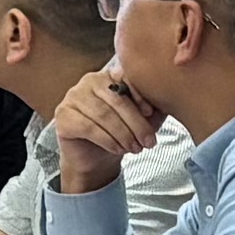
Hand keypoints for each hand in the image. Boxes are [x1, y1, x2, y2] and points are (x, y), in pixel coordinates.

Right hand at [48, 71, 147, 196]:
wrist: (97, 158)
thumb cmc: (122, 133)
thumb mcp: (144, 119)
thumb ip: (156, 105)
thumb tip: (171, 97)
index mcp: (109, 75)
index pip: (126, 77)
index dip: (140, 94)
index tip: (151, 113)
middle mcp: (89, 81)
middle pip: (116, 99)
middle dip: (135, 123)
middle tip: (149, 142)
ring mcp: (72, 97)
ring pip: (103, 114)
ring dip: (123, 134)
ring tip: (135, 149)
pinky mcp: (63, 116)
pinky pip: (88, 127)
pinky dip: (107, 140)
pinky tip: (117, 150)